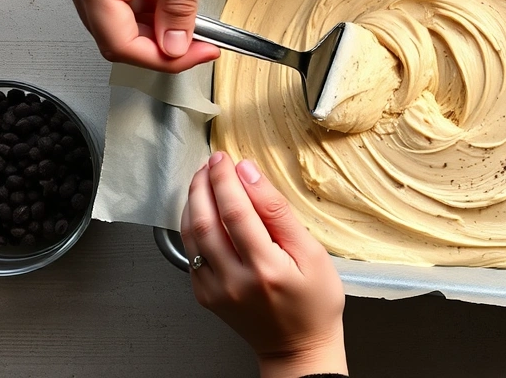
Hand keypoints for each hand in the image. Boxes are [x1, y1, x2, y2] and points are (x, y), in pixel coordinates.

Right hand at [50, 0, 223, 72]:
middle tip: (200, 44)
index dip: (163, 58)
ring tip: (192, 24)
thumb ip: (181, 8)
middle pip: (113, 36)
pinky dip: (147, 10)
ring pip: (116, 20)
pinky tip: (173, 6)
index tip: (197, 54)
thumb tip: (175, 47)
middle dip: (159, 46)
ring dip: (154, 29)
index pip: (119, 43)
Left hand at [181, 152, 347, 377]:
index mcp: (266, 268)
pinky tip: (203, 209)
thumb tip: (251, 176)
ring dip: (193, 201)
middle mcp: (234, 280)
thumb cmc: (314, 301)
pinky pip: (190, 253)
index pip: (236, 212)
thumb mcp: (312, 253)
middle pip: (206, 221)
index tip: (227, 158)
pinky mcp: (204, 295)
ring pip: (191, 236)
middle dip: (205, 184)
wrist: (298, 347)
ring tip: (203, 178)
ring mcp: (214, 290)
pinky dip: (191, 225)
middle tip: (212, 162)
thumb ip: (279, 214)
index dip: (227, 180)